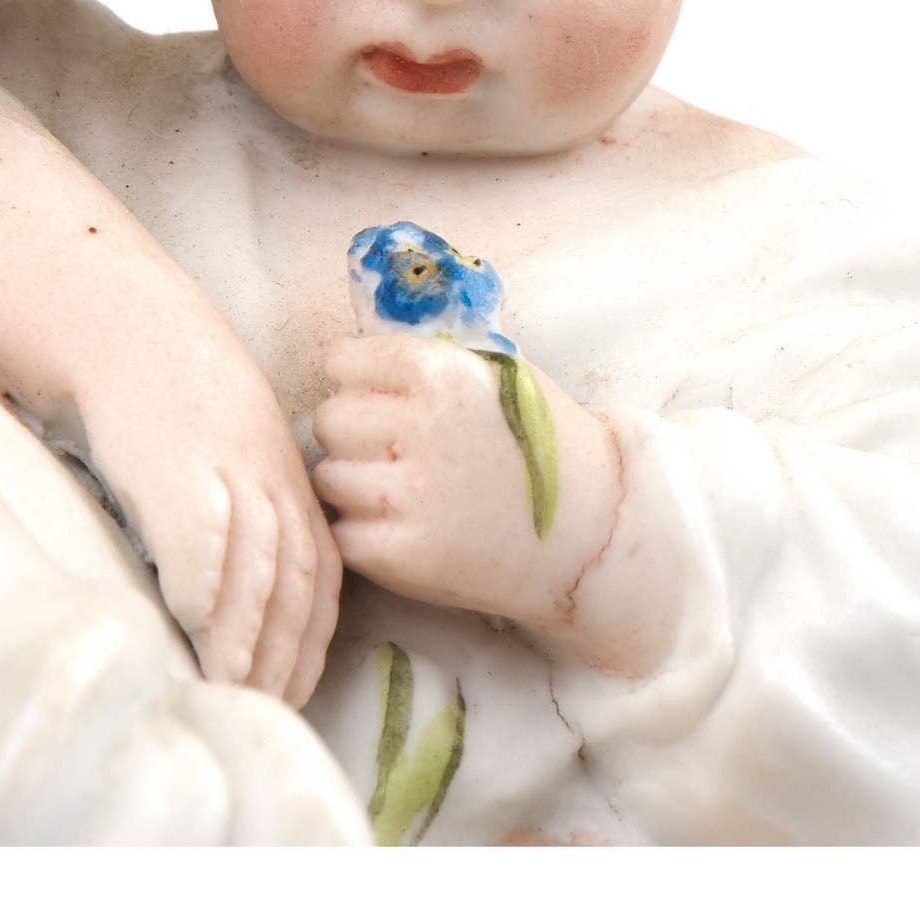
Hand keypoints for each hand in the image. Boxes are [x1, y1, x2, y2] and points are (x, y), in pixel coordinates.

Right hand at [84, 357, 340, 707]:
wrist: (130, 330)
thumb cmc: (178, 397)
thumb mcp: (236, 450)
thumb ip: (252, 514)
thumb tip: (242, 599)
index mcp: (289, 478)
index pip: (322, 573)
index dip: (313, 639)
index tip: (298, 691)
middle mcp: (271, 476)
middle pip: (298, 579)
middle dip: (286, 654)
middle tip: (266, 710)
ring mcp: (227, 469)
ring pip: (259, 564)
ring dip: (250, 634)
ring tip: (232, 688)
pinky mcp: (176, 463)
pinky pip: (200, 533)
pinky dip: (204, 581)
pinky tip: (193, 623)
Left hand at [312, 335, 622, 634]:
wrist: (592, 532)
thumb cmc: (538, 446)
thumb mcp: (491, 375)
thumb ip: (422, 363)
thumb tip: (345, 361)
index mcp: (440, 373)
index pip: (342, 361)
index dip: (358, 382)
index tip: (382, 400)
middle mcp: (421, 427)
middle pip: (328, 419)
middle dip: (352, 434)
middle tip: (392, 451)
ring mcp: (412, 496)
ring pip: (328, 477)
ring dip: (354, 485)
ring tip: (399, 492)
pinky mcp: (407, 557)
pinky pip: (342, 534)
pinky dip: (362, 534)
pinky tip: (400, 529)